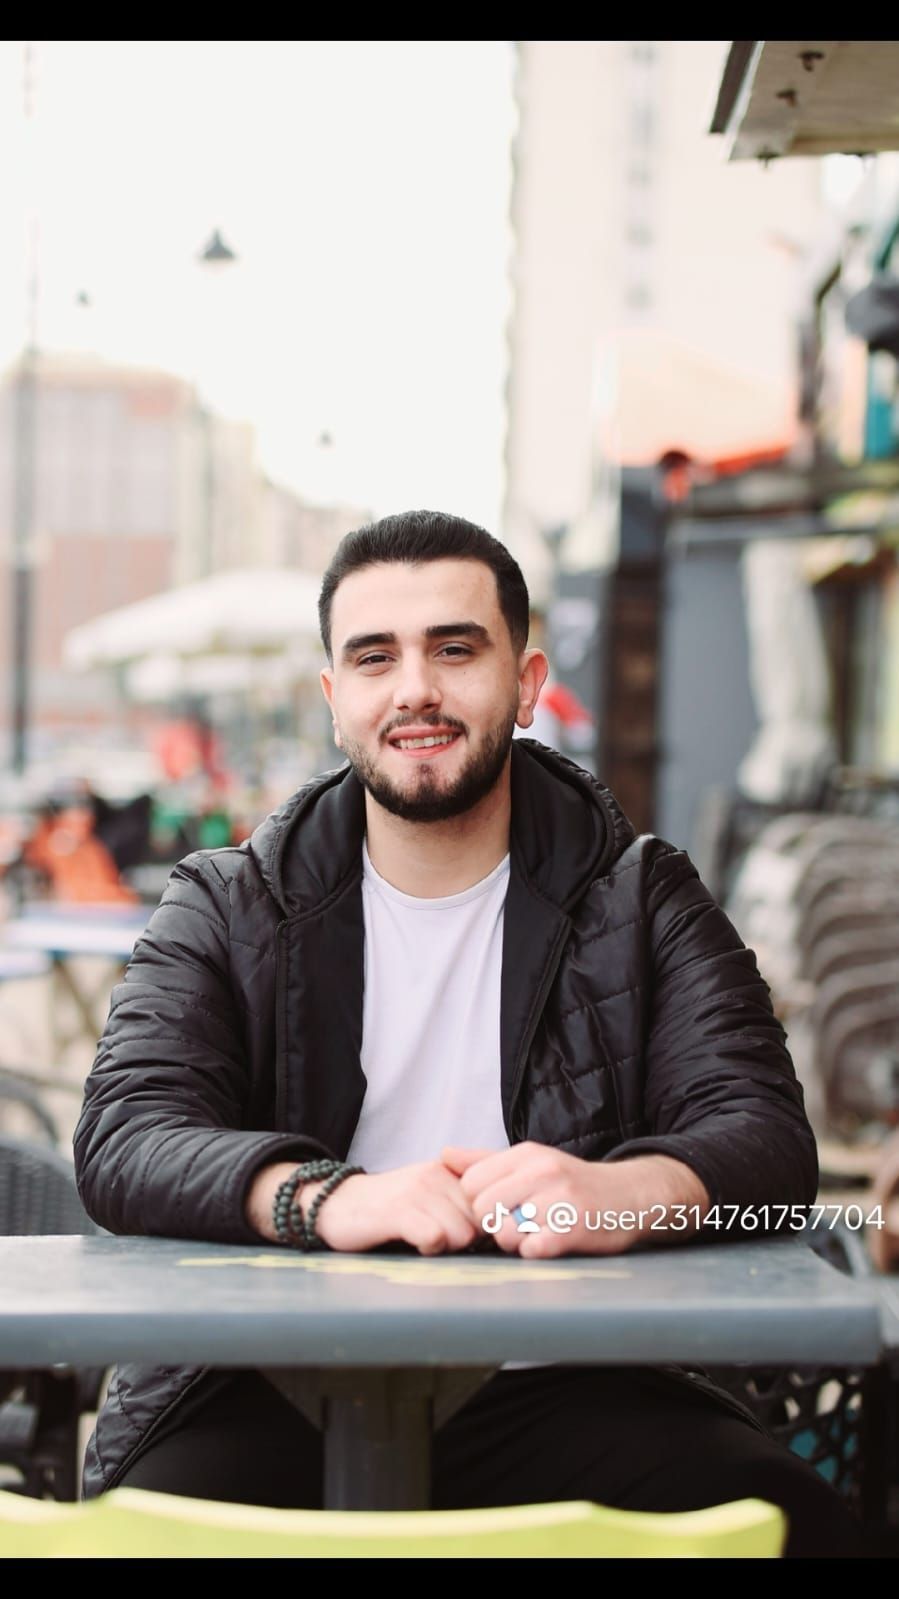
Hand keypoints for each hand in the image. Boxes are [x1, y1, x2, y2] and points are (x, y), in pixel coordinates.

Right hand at [244, 1160, 479, 1254]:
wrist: (335, 1204)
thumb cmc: (389, 1208)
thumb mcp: (430, 1194)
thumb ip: (463, 1203)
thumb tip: (502, 1228)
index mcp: (449, 1169)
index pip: (493, 1200)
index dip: (489, 1226)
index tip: (476, 1237)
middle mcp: (437, 1174)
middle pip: (481, 1222)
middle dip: (469, 1240)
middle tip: (444, 1242)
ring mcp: (417, 1191)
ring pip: (462, 1233)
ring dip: (448, 1247)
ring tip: (426, 1242)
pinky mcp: (397, 1211)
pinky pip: (435, 1238)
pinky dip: (429, 1249)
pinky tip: (415, 1246)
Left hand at [442, 1143, 705, 1258]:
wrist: (629, 1197)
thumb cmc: (571, 1183)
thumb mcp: (530, 1162)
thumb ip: (485, 1161)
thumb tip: (444, 1155)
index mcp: (526, 1154)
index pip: (471, 1183)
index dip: (477, 1202)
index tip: (498, 1208)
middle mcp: (541, 1172)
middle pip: (483, 1209)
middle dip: (492, 1224)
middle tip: (515, 1225)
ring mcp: (559, 1200)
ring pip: (504, 1231)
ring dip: (512, 1241)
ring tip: (531, 1234)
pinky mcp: (573, 1229)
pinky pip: (531, 1249)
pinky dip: (534, 1252)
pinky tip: (547, 1244)